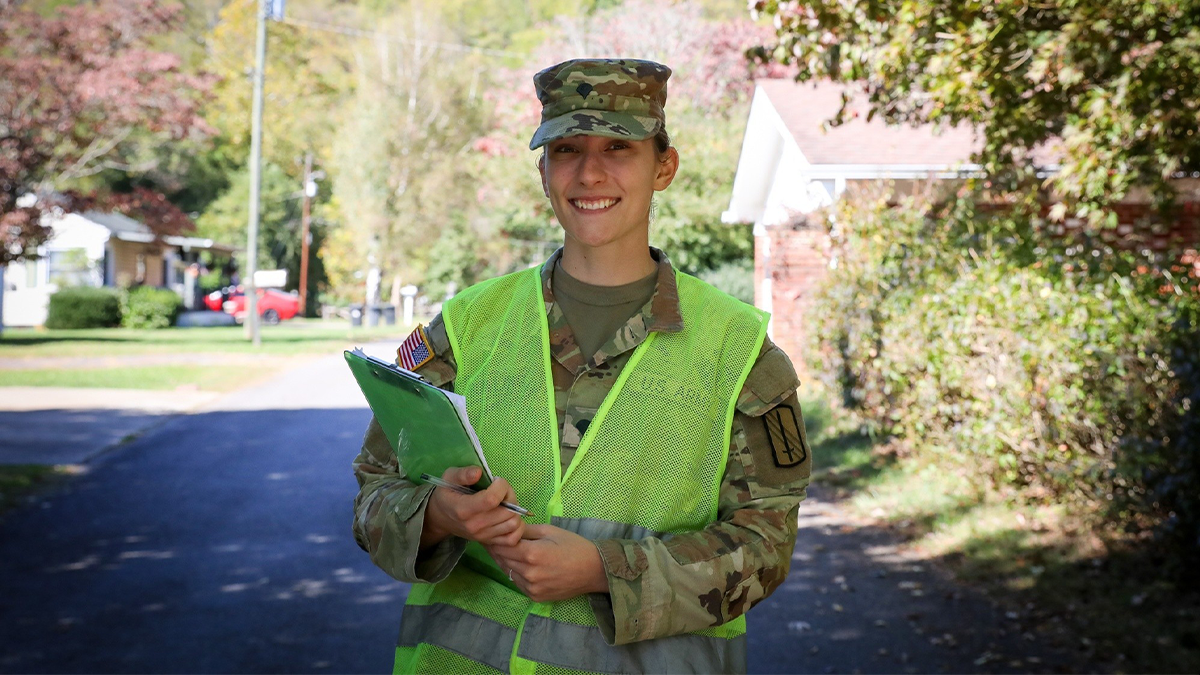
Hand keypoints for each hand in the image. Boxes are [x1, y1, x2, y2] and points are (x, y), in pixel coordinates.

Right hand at [421, 466, 524, 548]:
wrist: (441, 518)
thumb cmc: (447, 494)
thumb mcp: (449, 477)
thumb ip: (463, 474)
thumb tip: (479, 472)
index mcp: (463, 509)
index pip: (491, 499)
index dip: (501, 486)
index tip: (496, 480)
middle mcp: (475, 525)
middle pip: (507, 511)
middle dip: (510, 495)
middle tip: (502, 490)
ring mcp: (483, 536)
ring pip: (513, 524)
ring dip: (515, 510)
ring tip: (505, 502)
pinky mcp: (489, 542)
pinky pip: (512, 539)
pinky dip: (517, 527)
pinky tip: (508, 515)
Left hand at [486, 524, 608, 601]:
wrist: (594, 570)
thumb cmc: (574, 546)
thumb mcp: (550, 531)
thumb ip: (526, 530)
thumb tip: (507, 527)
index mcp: (532, 553)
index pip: (502, 545)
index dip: (494, 538)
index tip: (489, 531)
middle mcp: (529, 573)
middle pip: (502, 559)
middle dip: (496, 548)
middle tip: (490, 539)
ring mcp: (531, 587)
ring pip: (507, 572)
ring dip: (504, 561)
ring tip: (502, 550)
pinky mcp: (535, 597)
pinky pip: (517, 583)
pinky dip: (514, 573)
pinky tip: (517, 564)